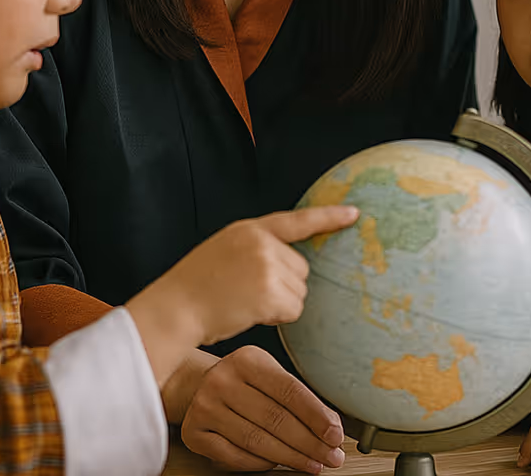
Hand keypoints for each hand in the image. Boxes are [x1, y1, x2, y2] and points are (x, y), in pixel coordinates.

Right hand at [127, 205, 357, 385]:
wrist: (176, 307)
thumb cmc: (197, 287)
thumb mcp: (225, 251)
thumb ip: (256, 249)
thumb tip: (294, 266)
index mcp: (249, 229)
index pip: (296, 220)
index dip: (328, 217)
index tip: (355, 214)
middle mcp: (260, 242)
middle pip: (301, 268)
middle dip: (284, 285)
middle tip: (250, 293)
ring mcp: (265, 265)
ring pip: (299, 291)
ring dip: (280, 303)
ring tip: (245, 302)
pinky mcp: (268, 291)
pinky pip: (293, 310)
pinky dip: (277, 317)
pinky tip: (250, 313)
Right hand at [181, 345, 345, 472]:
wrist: (197, 385)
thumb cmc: (243, 382)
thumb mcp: (268, 375)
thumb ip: (296, 397)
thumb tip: (331, 426)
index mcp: (247, 359)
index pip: (289, 390)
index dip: (316, 415)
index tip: (335, 434)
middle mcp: (223, 379)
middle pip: (275, 418)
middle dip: (309, 442)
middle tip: (331, 456)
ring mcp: (206, 406)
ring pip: (257, 441)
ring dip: (291, 457)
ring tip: (313, 464)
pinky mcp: (194, 432)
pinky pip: (235, 456)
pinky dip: (261, 463)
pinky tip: (278, 463)